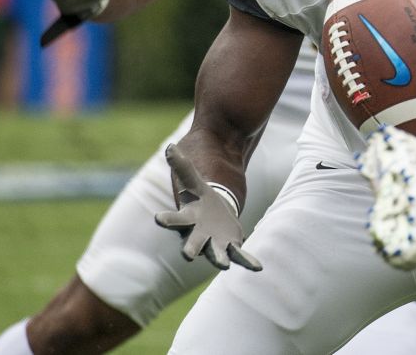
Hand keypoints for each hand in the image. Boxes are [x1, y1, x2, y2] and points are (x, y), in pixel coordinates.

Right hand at [154, 144, 261, 271]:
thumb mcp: (193, 179)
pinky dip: (247, 261)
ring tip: (223, 266)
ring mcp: (214, 243)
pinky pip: (239, 255)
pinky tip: (257, 268)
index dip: (168, 219)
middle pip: (192, 243)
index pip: (174, 219)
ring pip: (215, 254)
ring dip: (219, 260)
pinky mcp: (231, 245)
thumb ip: (182, 165)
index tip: (159, 218)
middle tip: (187, 255)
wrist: (214, 210)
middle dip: (190, 248)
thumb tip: (171, 147)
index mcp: (186, 218)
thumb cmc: (199, 196)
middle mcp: (197, 235)